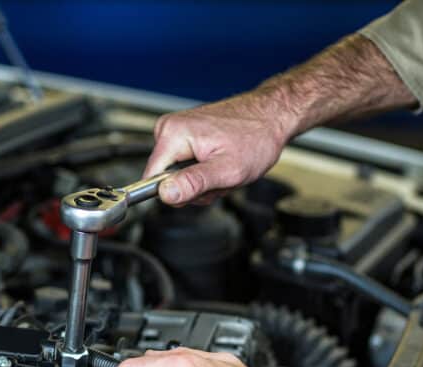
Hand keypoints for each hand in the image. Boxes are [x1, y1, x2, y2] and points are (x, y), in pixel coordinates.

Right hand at [143, 90, 297, 206]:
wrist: (271, 117)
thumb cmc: (256, 138)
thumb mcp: (227, 170)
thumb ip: (194, 183)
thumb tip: (165, 194)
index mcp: (173, 134)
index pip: (151, 179)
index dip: (175, 193)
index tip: (199, 189)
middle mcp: (169, 128)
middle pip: (166, 179)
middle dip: (195, 187)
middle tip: (220, 177)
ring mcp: (177, 130)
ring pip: (178, 176)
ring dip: (203, 181)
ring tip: (223, 168)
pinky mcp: (185, 135)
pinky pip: (185, 166)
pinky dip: (205, 171)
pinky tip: (220, 162)